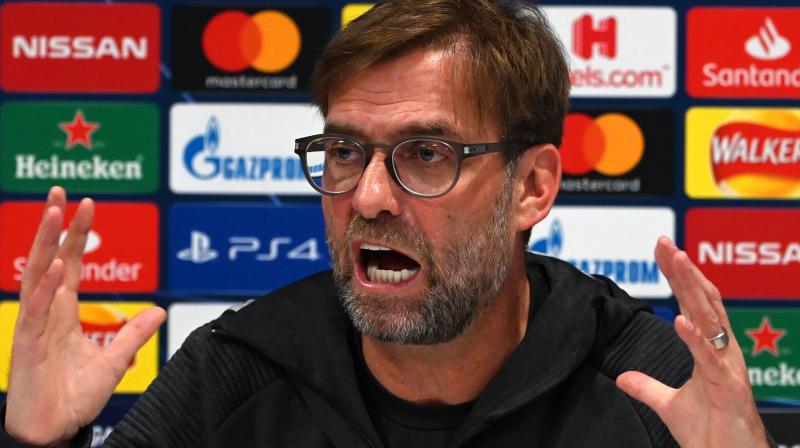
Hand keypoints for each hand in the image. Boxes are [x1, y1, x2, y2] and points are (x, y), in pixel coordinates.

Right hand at [4, 187, 165, 444]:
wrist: (53, 431)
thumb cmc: (74, 397)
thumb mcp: (113, 361)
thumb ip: (134, 334)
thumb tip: (160, 311)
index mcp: (64, 313)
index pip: (71, 264)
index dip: (78, 235)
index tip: (88, 205)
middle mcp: (47, 312)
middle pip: (50, 259)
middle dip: (56, 226)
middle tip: (62, 192)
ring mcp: (35, 326)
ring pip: (37, 276)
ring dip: (47, 243)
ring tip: (56, 212)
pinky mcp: (27, 346)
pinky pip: (34, 311)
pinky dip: (44, 287)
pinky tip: (54, 265)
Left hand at [616, 237, 768, 447]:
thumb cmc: (712, 435)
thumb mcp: (670, 406)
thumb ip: (648, 388)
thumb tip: (623, 378)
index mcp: (713, 350)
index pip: (694, 304)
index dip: (679, 276)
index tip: (661, 249)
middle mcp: (724, 352)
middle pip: (703, 302)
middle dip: (684, 271)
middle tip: (665, 242)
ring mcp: (728, 368)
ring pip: (710, 320)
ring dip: (692, 290)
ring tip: (677, 261)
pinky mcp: (729, 389)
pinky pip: (710, 359)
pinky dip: (695, 338)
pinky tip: (680, 319)